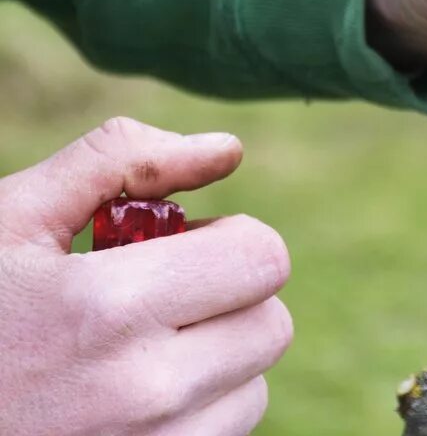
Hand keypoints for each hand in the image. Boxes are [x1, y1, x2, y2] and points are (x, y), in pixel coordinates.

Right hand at [0, 118, 291, 435]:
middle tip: (161, 293)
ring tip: (136, 348)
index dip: (230, 237)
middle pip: (271, 323)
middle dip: (229, 296)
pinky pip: (225, 435)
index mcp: (110, 307)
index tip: (184, 244)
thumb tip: (226, 149)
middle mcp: (143, 391)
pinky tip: (129, 396)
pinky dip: (198, 411)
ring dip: (216, 358)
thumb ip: (119, 163)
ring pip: (254, 386)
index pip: (263, 257)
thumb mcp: (10, 218)